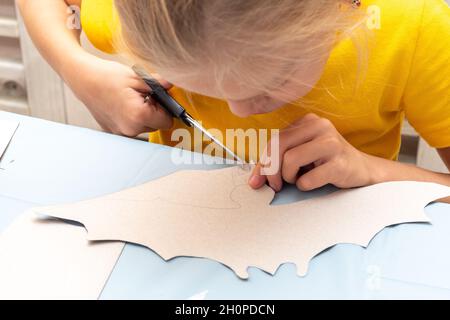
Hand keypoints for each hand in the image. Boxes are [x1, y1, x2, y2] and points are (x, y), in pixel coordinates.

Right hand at [63, 54, 173, 136]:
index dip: (167, 108)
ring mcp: (121, 132)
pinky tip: (124, 104)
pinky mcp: (114, 131)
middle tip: (145, 95)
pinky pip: (132, 126)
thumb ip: (160, 84)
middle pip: (157, 125)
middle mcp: (130, 129)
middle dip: (155, 111)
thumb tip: (175, 84)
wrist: (82, 78)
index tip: (160, 97)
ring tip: (133, 98)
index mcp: (138, 116)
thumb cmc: (107, 76)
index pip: (168, 121)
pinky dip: (133, 117)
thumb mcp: (138, 77)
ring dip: (144, 114)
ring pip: (145, 127)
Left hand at [249, 113, 373, 191]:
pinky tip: (313, 183)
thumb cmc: (325, 163)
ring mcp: (332, 142)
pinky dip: (305, 186)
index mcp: (307, 121)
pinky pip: (308, 178)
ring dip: (289, 177)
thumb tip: (254, 181)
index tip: (258, 181)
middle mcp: (320, 126)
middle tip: (277, 185)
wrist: (362, 171)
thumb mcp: (299, 157)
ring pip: (291, 159)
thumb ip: (276, 163)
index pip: (274, 139)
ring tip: (299, 180)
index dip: (263, 162)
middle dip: (272, 170)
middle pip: (279, 145)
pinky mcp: (340, 163)